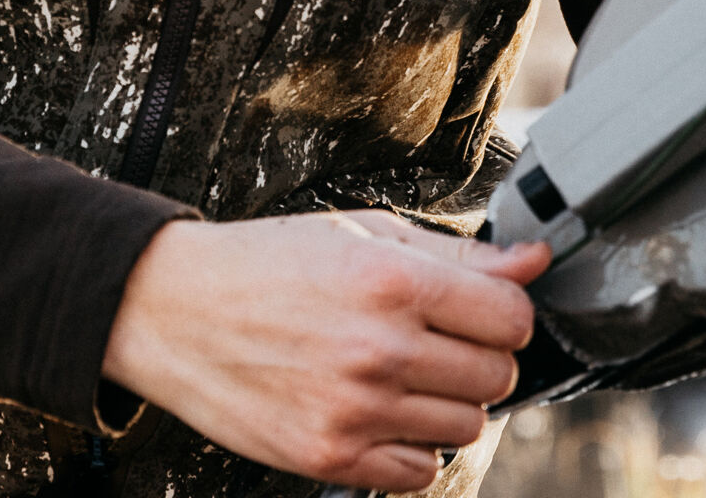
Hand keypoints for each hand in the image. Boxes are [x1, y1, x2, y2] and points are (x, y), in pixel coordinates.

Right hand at [101, 212, 550, 491]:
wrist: (174, 309)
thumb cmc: (265, 262)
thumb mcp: (359, 233)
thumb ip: (452, 254)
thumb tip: (531, 261)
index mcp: (390, 280)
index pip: (511, 317)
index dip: (505, 312)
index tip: (482, 310)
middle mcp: (379, 347)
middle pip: (497, 375)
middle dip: (477, 356)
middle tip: (435, 338)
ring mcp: (357, 409)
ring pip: (465, 426)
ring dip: (445, 402)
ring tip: (399, 371)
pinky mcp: (332, 456)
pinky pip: (420, 471)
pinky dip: (411, 445)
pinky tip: (379, 410)